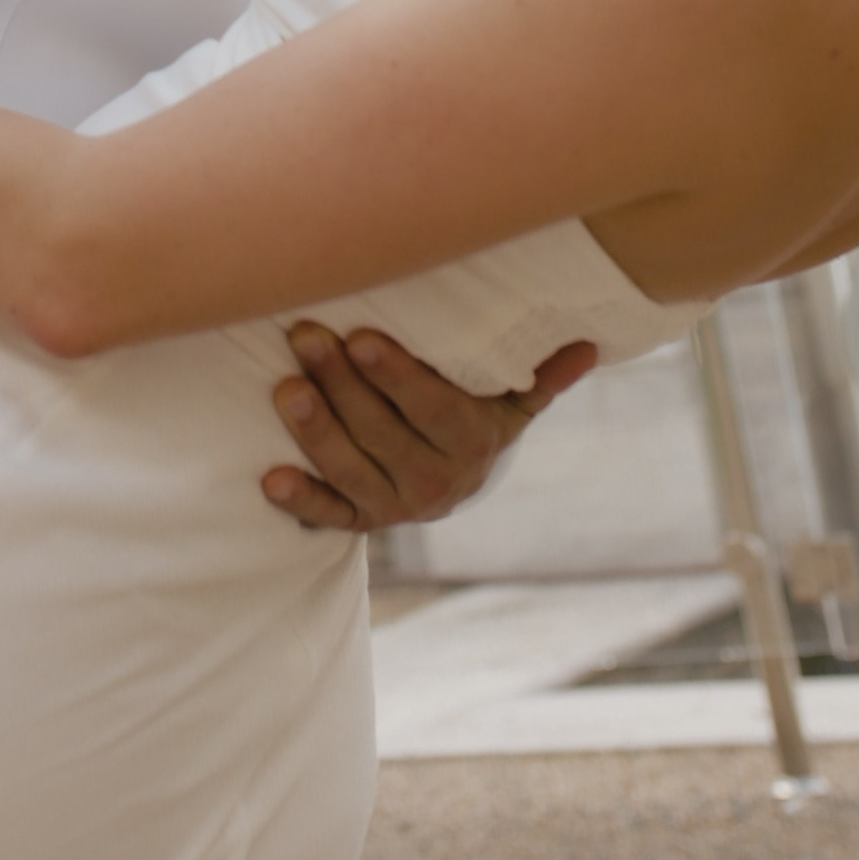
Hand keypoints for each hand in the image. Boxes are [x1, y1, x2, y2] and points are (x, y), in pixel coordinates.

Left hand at [262, 322, 594, 533]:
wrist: (454, 482)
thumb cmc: (475, 417)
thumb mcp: (511, 401)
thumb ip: (542, 376)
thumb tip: (588, 346)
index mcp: (472, 444)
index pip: (432, 408)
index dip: (396, 376)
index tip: (361, 336)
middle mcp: (434, 482)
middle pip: (382, 433)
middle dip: (341, 384)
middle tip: (305, 336)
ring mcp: (393, 507)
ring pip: (350, 470)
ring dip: (315, 432)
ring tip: (285, 388)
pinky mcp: (360, 523)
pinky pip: (329, 517)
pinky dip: (300, 502)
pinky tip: (270, 479)